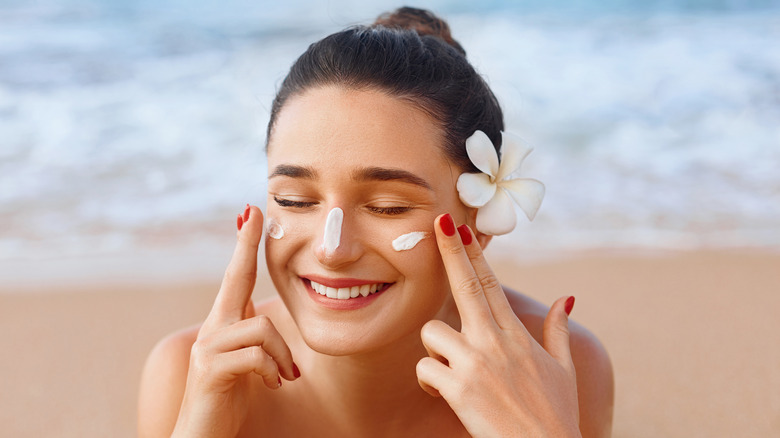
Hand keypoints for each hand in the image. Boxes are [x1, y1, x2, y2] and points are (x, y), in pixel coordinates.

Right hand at [172, 205, 298, 437]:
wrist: (201, 434)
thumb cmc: (226, 396)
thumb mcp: (241, 358)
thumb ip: (244, 329)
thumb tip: (249, 299)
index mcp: (224, 324)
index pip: (237, 276)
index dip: (243, 245)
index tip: (249, 213)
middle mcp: (213, 328)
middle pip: (235, 279)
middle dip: (245, 245)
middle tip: (254, 212)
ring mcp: (208, 347)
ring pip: (261, 329)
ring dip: (282, 356)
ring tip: (284, 377)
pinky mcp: (211, 369)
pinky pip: (256, 356)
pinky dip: (272, 371)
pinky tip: (273, 385)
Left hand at [416, 213, 579, 437]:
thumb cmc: (554, 415)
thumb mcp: (562, 369)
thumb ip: (557, 331)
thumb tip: (565, 298)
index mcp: (516, 335)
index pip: (491, 284)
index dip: (474, 253)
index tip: (461, 228)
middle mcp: (495, 342)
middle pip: (466, 285)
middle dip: (451, 251)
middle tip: (439, 223)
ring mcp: (476, 363)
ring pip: (432, 332)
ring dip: (433, 349)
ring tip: (448, 371)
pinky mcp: (459, 387)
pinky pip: (425, 368)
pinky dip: (428, 380)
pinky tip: (442, 392)